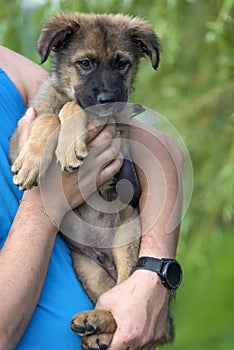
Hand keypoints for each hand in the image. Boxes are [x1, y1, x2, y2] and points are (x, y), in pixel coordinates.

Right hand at [18, 108, 122, 222]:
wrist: (47, 202)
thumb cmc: (39, 176)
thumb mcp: (29, 151)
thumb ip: (28, 129)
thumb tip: (30, 110)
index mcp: (69, 146)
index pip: (91, 126)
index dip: (101, 117)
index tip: (103, 113)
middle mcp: (83, 156)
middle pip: (107, 135)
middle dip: (113, 126)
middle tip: (113, 122)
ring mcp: (92, 169)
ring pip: (113, 150)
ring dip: (119, 141)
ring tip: (118, 136)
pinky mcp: (96, 182)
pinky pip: (114, 167)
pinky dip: (119, 158)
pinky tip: (118, 154)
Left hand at [95, 270, 169, 349]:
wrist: (153, 282)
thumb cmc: (131, 290)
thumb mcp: (106, 300)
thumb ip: (97, 313)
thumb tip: (92, 321)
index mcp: (127, 336)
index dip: (103, 347)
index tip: (101, 342)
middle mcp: (141, 341)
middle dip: (116, 347)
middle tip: (111, 339)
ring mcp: (151, 339)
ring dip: (129, 348)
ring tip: (123, 338)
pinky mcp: (159, 335)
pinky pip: (148, 348)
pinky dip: (140, 345)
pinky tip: (135, 338)